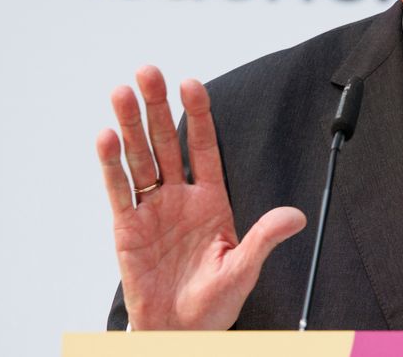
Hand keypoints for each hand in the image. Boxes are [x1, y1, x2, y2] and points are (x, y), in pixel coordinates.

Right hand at [95, 65, 306, 329]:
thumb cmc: (214, 302)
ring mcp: (152, 209)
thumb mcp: (244, 268)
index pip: (204, 147)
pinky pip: (119, 190)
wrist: (180, 331)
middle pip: (166, 142)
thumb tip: (296, 216)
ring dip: (130, 125)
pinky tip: (106, 136)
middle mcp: (179, 197)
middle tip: (148, 72)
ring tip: (122, 92)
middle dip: (158, 107)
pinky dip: (111, 164)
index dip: (199, 115)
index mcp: (210, 200)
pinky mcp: (127, 228)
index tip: (192, 83)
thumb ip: (265, 238)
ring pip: (139, 158)